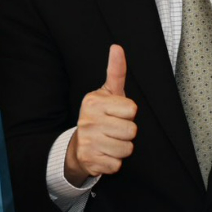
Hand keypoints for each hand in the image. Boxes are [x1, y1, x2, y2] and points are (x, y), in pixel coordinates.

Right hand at [65, 45, 137, 183]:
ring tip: (110, 142)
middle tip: (113, 130)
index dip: (128, 113)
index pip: (132, 109)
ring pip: (126, 149)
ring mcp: (88, 141)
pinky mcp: (90, 161)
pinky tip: (104, 155)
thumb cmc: (100, 116)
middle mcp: (88, 121)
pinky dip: (114, 162)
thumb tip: (117, 47)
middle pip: (131, 131)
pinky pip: (117, 164)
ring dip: (122, 148)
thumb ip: (115, 71)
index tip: (116, 113)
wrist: (79, 145)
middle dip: (126, 133)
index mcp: (94, 102)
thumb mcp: (107, 93)